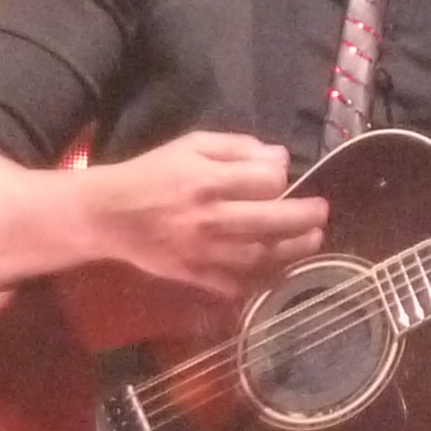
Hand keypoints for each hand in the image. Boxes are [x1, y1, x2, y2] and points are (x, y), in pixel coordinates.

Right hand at [89, 131, 327, 296]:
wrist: (108, 216)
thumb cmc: (152, 173)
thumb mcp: (191, 145)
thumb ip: (237, 148)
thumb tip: (280, 159)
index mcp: (208, 180)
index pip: (265, 182)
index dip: (280, 178)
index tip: (279, 178)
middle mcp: (210, 218)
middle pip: (272, 221)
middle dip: (305, 217)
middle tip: (322, 213)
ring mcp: (203, 252)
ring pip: (261, 257)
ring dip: (294, 250)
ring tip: (312, 241)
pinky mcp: (196, 277)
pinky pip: (239, 285)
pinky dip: (264, 279)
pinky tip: (280, 268)